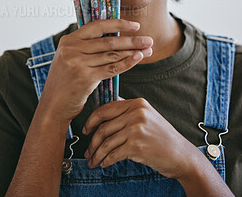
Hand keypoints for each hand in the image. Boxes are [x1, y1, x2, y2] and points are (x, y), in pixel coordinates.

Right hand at [39, 20, 152, 125]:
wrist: (53, 106)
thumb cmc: (65, 82)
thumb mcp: (69, 58)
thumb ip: (86, 46)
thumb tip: (114, 37)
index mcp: (68, 40)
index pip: (98, 26)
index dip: (118, 24)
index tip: (135, 25)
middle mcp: (71, 48)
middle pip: (108, 41)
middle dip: (132, 40)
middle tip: (149, 40)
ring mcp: (77, 63)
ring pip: (112, 54)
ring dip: (133, 51)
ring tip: (148, 50)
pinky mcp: (85, 77)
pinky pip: (111, 69)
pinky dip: (127, 63)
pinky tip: (138, 58)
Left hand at [83, 98, 198, 178]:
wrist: (181, 155)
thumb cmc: (162, 137)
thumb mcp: (147, 116)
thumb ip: (128, 111)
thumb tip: (106, 109)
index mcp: (137, 103)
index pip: (106, 108)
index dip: (92, 119)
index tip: (86, 129)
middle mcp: (136, 113)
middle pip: (104, 126)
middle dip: (92, 141)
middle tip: (87, 150)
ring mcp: (136, 129)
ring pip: (106, 142)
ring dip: (97, 154)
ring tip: (93, 161)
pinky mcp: (136, 146)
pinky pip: (113, 154)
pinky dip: (105, 161)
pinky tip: (104, 164)